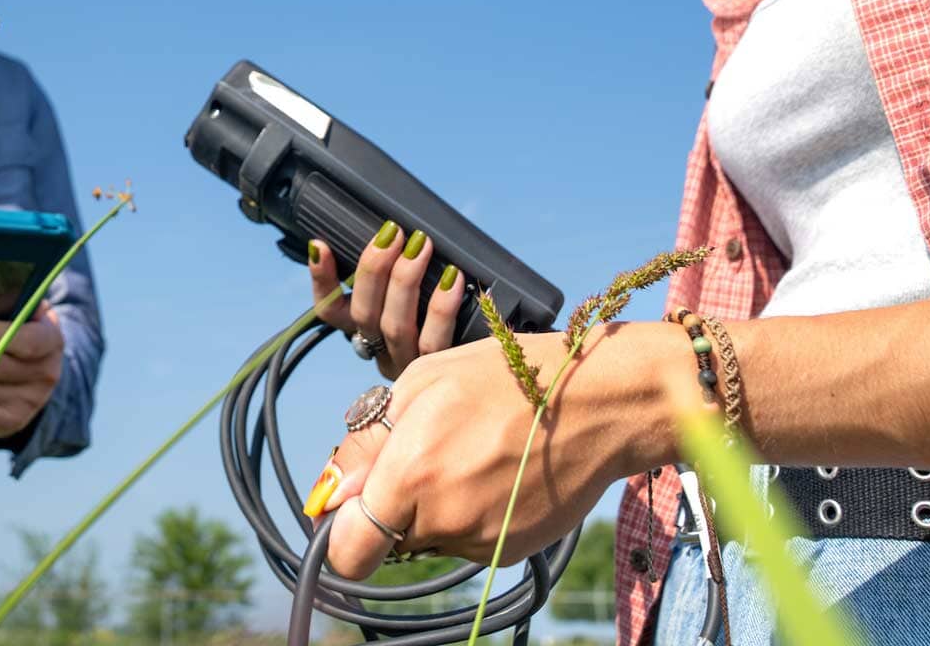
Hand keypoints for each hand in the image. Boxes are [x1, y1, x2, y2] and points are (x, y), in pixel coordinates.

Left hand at [305, 326, 646, 579]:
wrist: (599, 400)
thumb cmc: (506, 377)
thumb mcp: (423, 383)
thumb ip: (369, 443)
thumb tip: (330, 493)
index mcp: (412, 473)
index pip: (348, 550)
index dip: (341, 534)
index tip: (351, 507)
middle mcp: (443, 519)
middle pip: (388, 541)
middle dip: (393, 507)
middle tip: (425, 456)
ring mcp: (481, 541)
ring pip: (429, 539)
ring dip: (434, 508)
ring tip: (472, 452)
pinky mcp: (511, 551)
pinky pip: (467, 541)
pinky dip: (471, 514)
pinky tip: (497, 471)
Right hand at [307, 222, 467, 379]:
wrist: (493, 372)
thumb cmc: (451, 311)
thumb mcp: (417, 291)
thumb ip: (398, 269)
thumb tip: (392, 229)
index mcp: (365, 333)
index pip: (329, 311)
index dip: (321, 280)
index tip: (320, 245)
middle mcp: (381, 353)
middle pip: (364, 314)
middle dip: (374, 268)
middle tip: (392, 232)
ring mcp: (409, 366)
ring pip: (394, 327)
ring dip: (405, 281)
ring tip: (421, 244)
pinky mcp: (440, 371)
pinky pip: (435, 341)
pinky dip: (441, 307)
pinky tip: (452, 278)